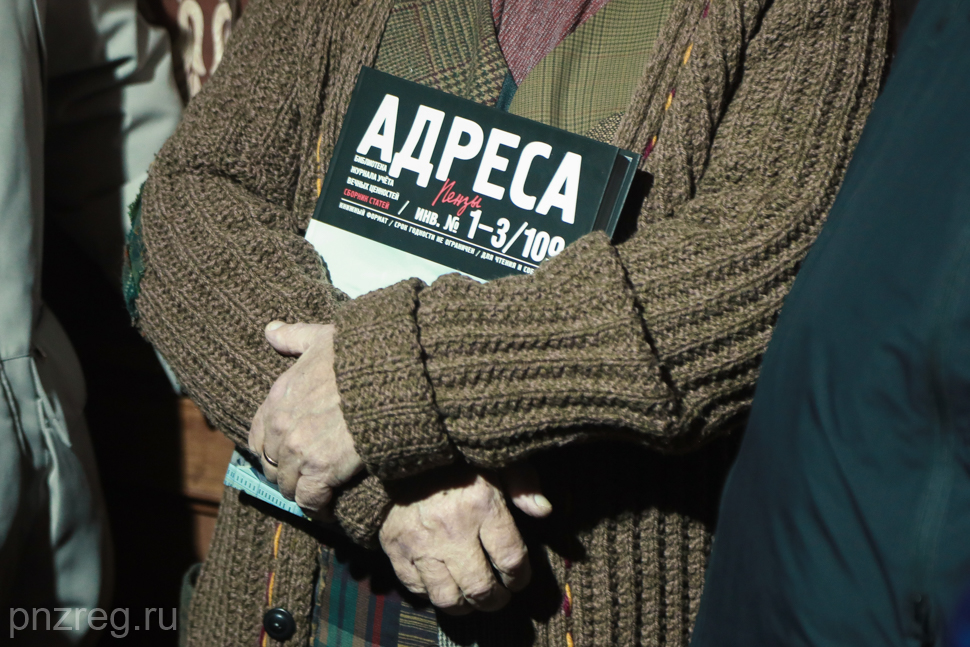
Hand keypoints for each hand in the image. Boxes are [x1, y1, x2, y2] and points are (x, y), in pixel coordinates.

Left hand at [249, 321, 362, 513]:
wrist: (389, 376)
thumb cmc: (360, 355)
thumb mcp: (322, 338)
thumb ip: (293, 337)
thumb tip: (270, 330)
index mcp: (278, 397)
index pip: (258, 436)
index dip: (272, 449)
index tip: (289, 455)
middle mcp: (282, 427)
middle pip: (272, 465)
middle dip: (287, 473)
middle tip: (308, 477)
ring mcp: (300, 451)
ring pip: (288, 486)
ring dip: (303, 492)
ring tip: (321, 494)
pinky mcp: (322, 471)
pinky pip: (309, 502)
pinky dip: (318, 509)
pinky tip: (329, 510)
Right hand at [380, 466, 551, 614]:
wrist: (402, 452)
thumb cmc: (456, 460)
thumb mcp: (496, 460)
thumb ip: (523, 483)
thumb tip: (544, 511)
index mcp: (481, 504)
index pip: (511, 559)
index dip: (520, 577)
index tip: (518, 579)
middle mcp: (452, 529)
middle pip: (481, 587)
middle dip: (496, 600)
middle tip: (499, 596)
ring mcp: (420, 543)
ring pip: (448, 597)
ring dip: (465, 605)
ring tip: (472, 597)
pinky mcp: (395, 549)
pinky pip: (417, 589)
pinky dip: (432, 594)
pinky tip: (443, 583)